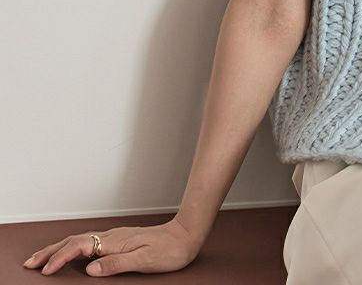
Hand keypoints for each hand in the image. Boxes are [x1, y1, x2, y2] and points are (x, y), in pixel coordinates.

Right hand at [21, 217, 201, 276]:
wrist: (186, 235)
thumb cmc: (169, 250)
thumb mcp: (145, 260)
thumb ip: (117, 264)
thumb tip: (91, 269)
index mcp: (115, 241)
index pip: (80, 247)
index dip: (60, 259)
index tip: (45, 270)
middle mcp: (112, 236)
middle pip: (74, 241)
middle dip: (51, 251)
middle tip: (30, 262)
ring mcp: (115, 237)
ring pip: (80, 240)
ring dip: (59, 248)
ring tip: (43, 258)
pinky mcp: (119, 240)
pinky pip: (89, 242)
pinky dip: (72, 247)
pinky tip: (70, 253)